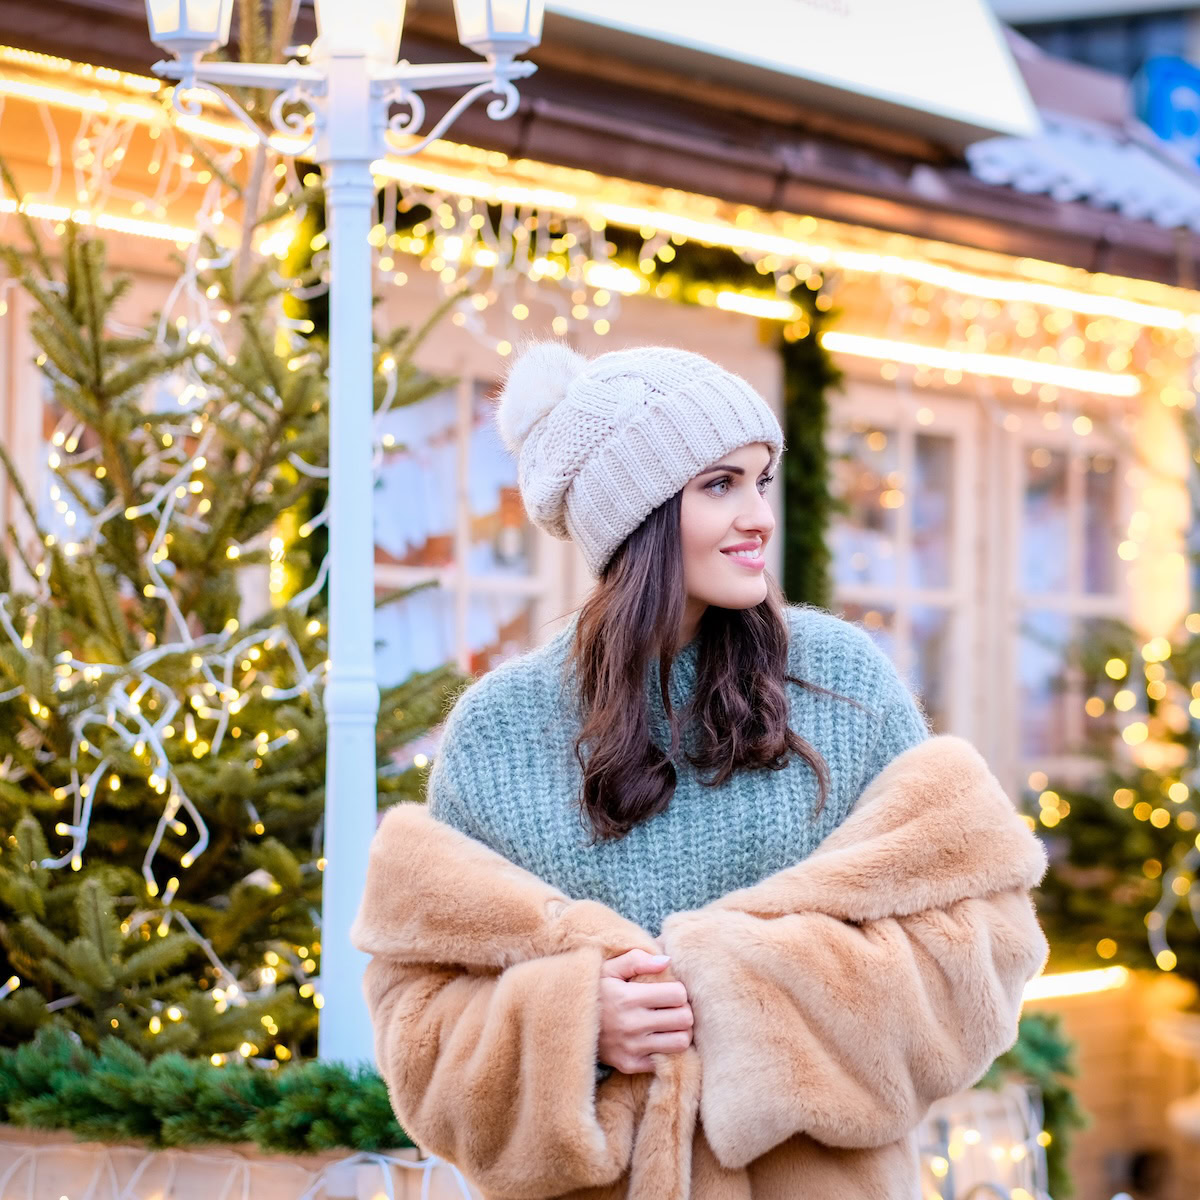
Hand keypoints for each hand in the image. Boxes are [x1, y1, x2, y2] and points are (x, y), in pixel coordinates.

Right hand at [597, 948, 693, 1074]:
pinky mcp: (629, 1065)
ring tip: (670, 1024)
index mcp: (628, 998)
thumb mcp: (608, 968)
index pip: (678, 995)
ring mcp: (631, 1048)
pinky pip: (664, 1061)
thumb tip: (667, 961)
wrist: (563, 1022)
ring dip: (680, 1031)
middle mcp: (632, 1025)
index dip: (679, 990)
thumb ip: (637, 960)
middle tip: (674, 1007)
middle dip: (684, 1011)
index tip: (670, 989)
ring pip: (680, 1043)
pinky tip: (656, 1039)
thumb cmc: (591, 990)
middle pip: (684, 1019)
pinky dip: (666, 1050)